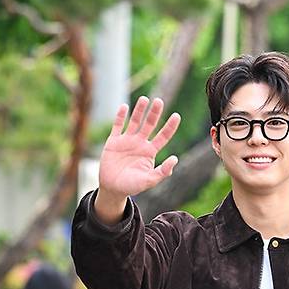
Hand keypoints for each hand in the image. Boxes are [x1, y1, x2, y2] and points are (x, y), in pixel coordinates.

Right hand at [96, 96, 180, 216]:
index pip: (163, 136)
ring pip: (134, 121)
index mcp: (150, 152)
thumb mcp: (149, 181)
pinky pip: (117, 125)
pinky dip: (120, 116)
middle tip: (159, 101)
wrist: (112, 188)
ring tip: (145, 99)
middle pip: (149, 124)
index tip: (177, 116)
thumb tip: (175, 158)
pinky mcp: (113, 141)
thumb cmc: (132, 186)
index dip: (170, 126)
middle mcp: (140, 143)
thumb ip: (162, 172)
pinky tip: (125, 107)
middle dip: (154, 113)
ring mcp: (126, 140)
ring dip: (139, 110)